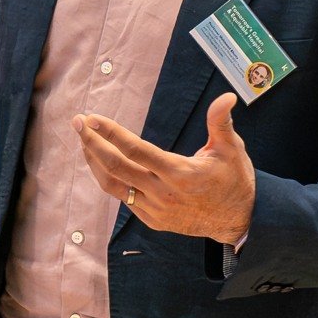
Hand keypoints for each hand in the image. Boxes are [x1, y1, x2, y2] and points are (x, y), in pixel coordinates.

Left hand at [75, 94, 254, 243]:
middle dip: (92, 143)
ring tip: (84, 142)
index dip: (111, 134)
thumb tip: (225, 96)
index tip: (93, 119)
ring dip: (95, 162)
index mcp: (180, 173)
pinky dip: (110, 179)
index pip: (136, 150)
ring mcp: (155, 210)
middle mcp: (163, 193)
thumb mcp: (231, 149)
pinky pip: (124, 199)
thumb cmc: (234, 180)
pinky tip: (104, 164)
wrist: (239, 221)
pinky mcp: (153, 220)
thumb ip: (220, 122)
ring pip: (114, 185)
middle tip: (78, 123)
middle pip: (117, 167)